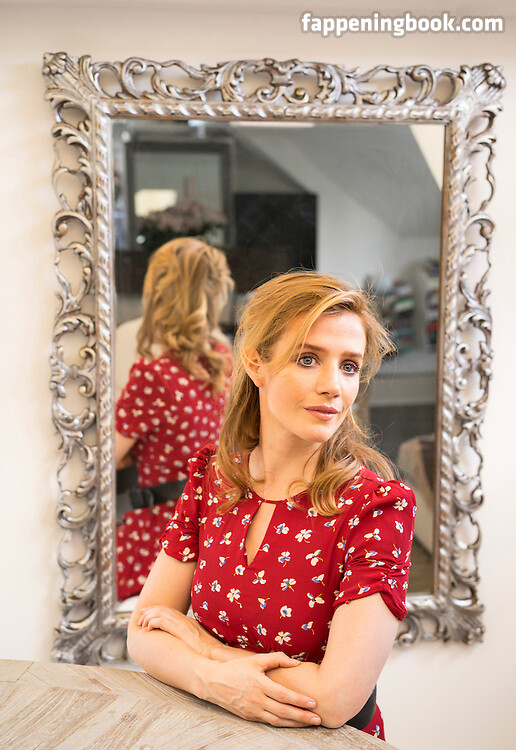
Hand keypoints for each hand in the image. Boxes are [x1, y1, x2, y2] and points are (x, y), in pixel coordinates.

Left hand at [137, 605, 215, 658]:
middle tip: (141, 614)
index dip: (157, 610)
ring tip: (142, 623)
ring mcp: (183, 625)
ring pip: (161, 613)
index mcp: (189, 623)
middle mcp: (185, 621)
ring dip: (148, 617)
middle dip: (150, 610)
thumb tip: (182, 645)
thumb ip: (189, 641)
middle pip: (164, 609)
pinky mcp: (181, 630)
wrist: (217, 656)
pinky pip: (162, 622)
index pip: (170, 611)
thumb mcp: (198, 644)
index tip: (148, 612)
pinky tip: (148, 628)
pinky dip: (153, 623)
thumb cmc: (209, 655)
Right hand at [203, 652, 320, 726]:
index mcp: (259, 684)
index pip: (284, 695)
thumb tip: (296, 662)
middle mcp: (256, 700)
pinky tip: (292, 723)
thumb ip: (276, 659)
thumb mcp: (255, 660)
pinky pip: (269, 722)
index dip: (299, 700)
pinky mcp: (248, 717)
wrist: (212, 682)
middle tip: (318, 719)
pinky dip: (282, 724)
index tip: (313, 703)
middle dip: (302, 716)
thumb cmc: (235, 668)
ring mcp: (252, 710)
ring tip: (309, 723)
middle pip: (284, 711)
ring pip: (277, 720)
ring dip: (295, 723)